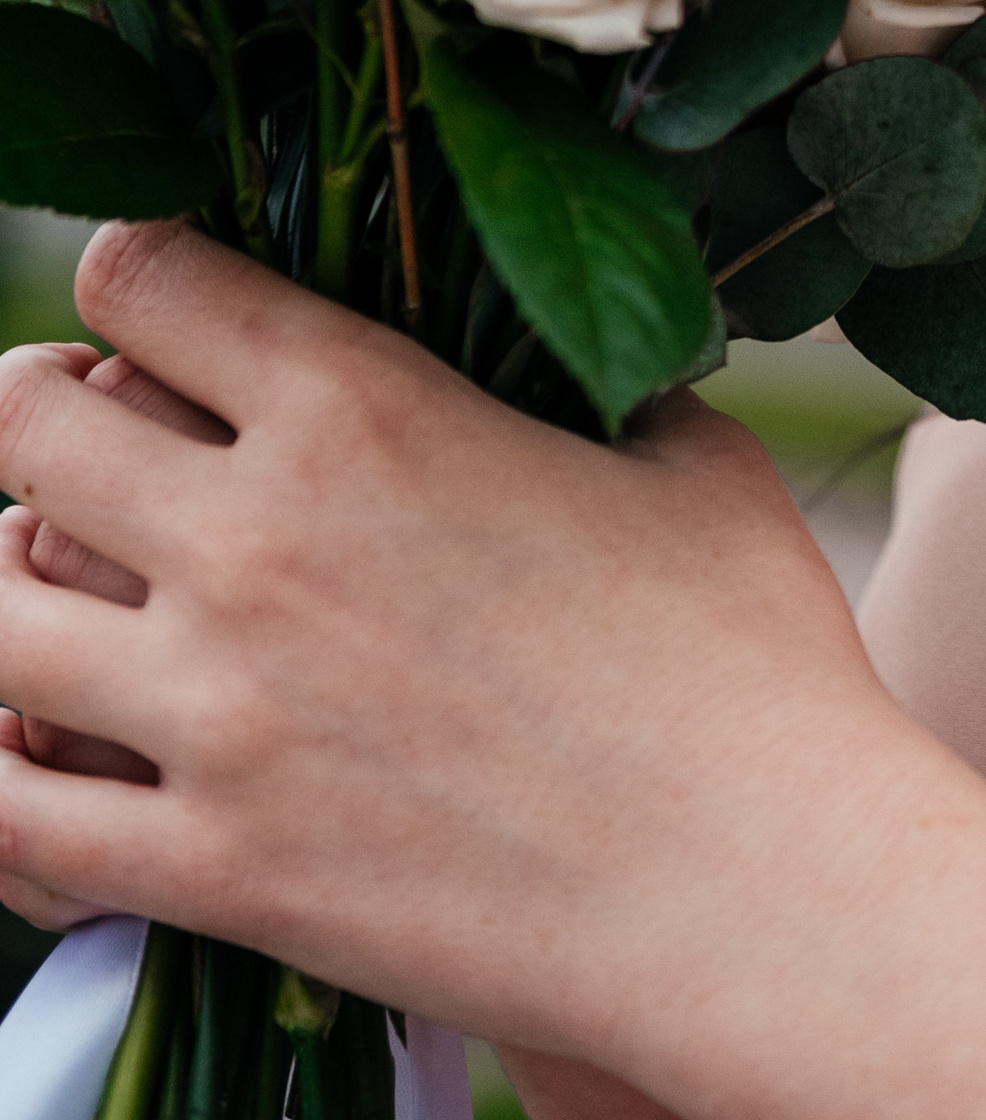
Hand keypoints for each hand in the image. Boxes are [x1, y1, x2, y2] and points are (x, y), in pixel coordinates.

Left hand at [0, 221, 985, 1119]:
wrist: (774, 906)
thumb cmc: (751, 664)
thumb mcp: (690, 460)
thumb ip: (609, 347)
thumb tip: (645, 212)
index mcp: (391, 401)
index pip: (136, 270)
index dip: (131, 284)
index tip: (173, 316)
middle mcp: (275, 534)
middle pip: (20, 417)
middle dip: (47, 430)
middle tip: (120, 469)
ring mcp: (221, 707)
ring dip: (7, 590)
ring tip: (83, 608)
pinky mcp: (203, 866)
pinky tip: (66, 757)